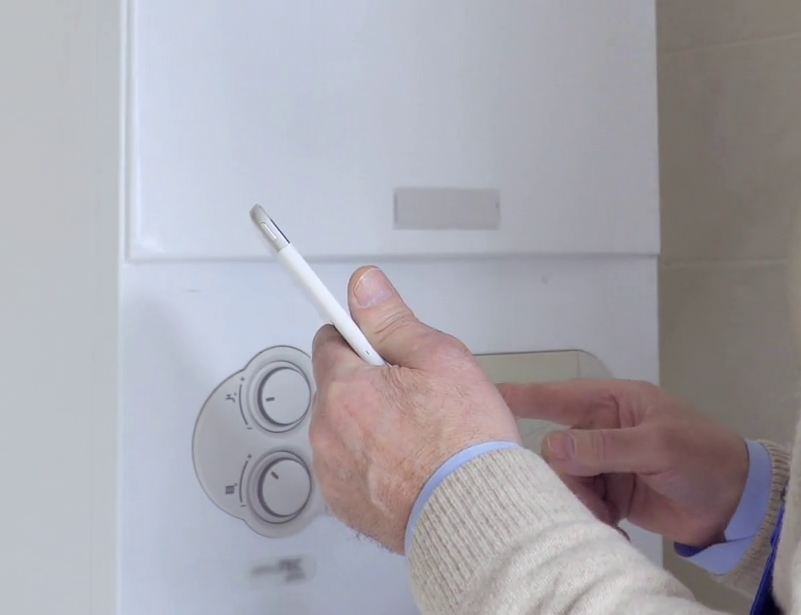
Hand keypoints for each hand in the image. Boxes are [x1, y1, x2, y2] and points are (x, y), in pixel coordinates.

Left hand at [308, 267, 519, 552]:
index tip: (374, 337)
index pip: (331, 339)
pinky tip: (410, 465)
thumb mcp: (441, 359)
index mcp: (346, 388)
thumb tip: (365, 287)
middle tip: (418, 394)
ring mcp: (332, 472)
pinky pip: (349, 468)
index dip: (361, 336)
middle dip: (370, 384)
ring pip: (344, 429)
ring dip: (369, 426)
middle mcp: (327, 431)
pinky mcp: (344, 505)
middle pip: (339, 386)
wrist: (474, 513)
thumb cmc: (465, 444)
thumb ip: (393, 320)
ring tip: (420, 436)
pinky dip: (372, 464)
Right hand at [499, 378, 750, 548]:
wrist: (735, 505)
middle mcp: (606, 429)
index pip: (560, 396)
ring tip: (610, 518)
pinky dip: (593, 519)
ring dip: (582, 503)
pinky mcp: (613, 494)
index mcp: (617, 403)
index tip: (485, 396)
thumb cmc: (705, 458)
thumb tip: (553, 446)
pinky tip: (614, 529)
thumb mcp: (658, 446)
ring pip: (567, 482)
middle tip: (592, 499)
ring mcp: (608, 463)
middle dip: (568, 478)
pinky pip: (583, 504)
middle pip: (558, 451)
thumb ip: (606, 447)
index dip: (523, 396)